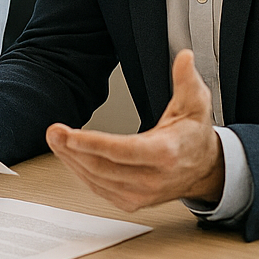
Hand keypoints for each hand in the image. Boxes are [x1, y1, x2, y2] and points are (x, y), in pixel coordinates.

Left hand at [46, 49, 224, 210]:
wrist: (205, 169)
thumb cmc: (194, 135)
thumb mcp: (195, 103)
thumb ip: (186, 79)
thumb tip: (184, 57)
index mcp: (166, 153)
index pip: (124, 151)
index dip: (94, 144)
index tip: (70, 135)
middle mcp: (153, 178)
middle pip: (104, 167)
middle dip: (72, 149)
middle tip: (53, 132)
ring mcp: (141, 194)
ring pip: (97, 179)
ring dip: (71, 160)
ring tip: (55, 140)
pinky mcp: (131, 201)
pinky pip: (98, 188)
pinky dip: (80, 172)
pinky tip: (69, 156)